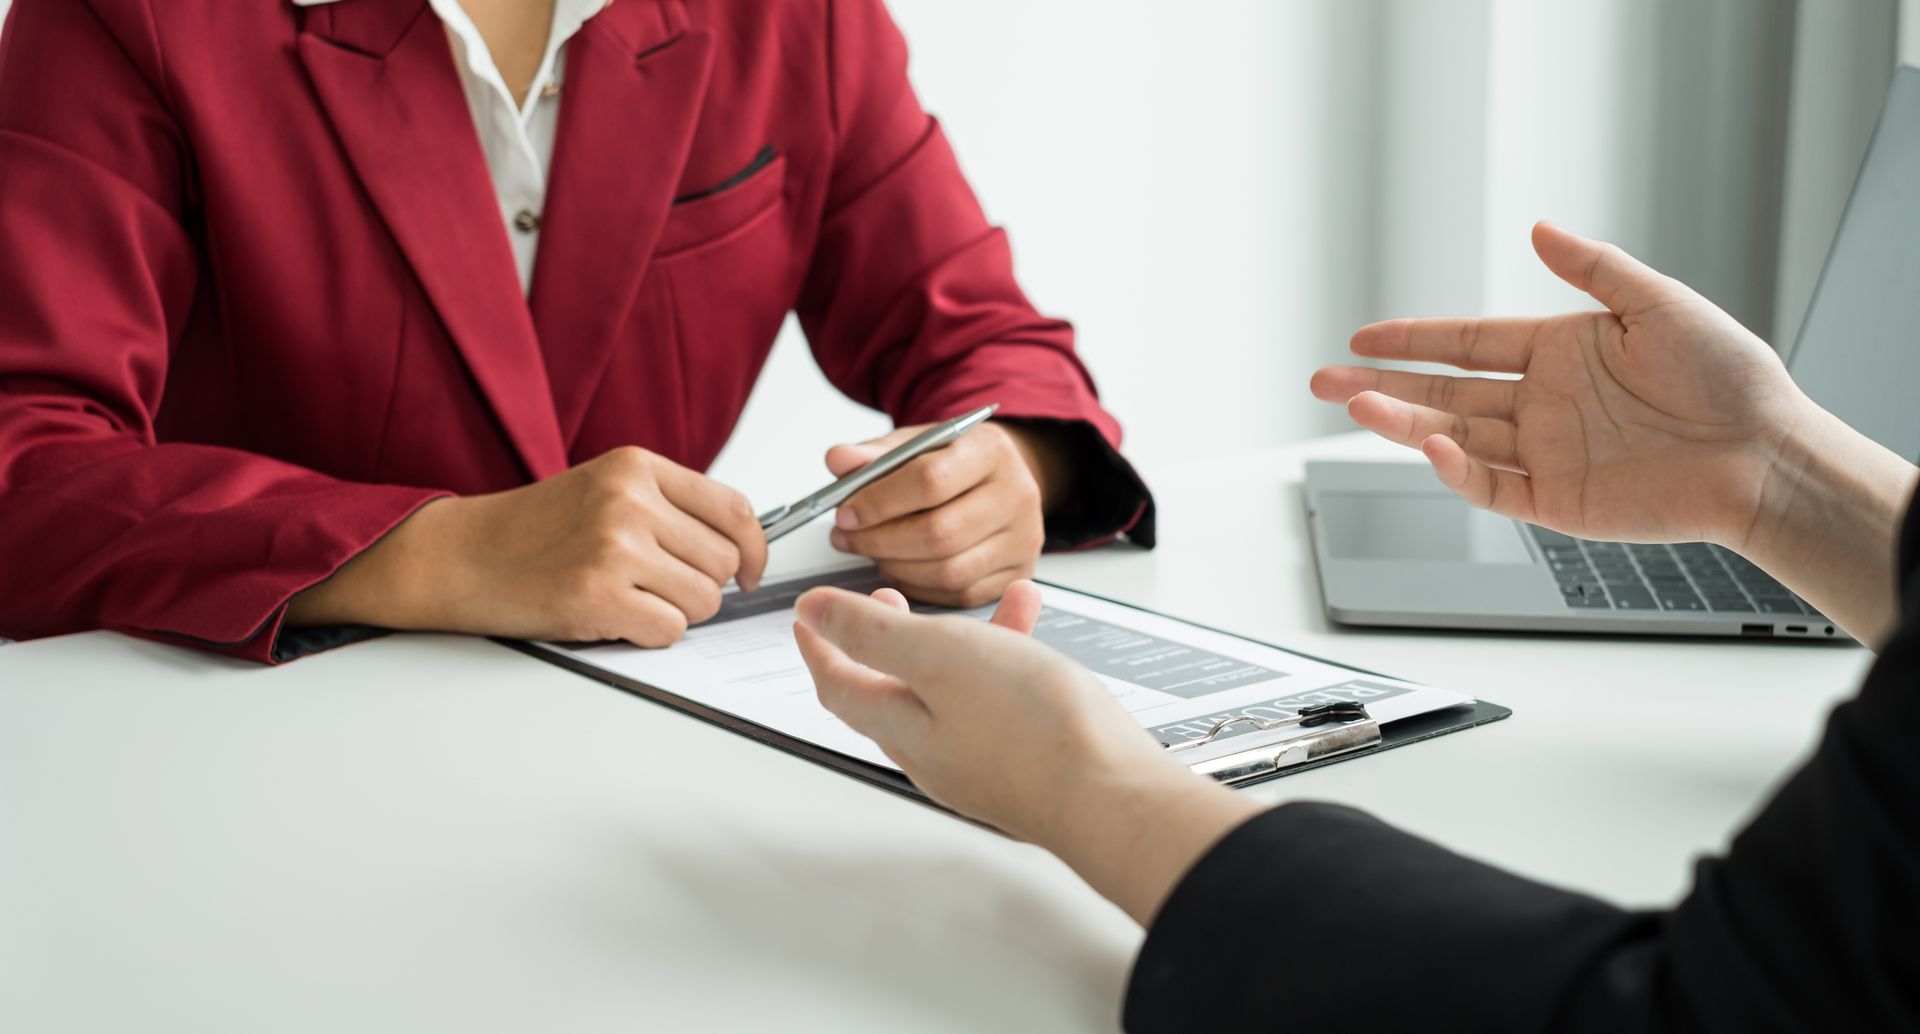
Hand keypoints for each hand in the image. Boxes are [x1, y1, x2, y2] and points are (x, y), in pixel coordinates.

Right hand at [289, 446, 766, 645]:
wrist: (460, 556)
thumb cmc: (533, 530)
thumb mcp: (605, 489)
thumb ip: (669, 506)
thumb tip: (743, 548)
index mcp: (636, 466)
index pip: (735, 509)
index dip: (753, 550)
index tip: (749, 572)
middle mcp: (630, 500)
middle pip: (723, 562)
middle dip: (700, 585)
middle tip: (654, 586)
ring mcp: (615, 547)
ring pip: (703, 601)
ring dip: (674, 612)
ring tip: (627, 597)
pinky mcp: (597, 595)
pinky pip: (669, 630)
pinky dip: (649, 634)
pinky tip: (612, 616)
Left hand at [793, 581, 1261, 923]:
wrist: (1112, 793)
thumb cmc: (1032, 730)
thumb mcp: (939, 655)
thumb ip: (872, 633)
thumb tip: (814, 614)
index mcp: (900, 727)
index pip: (838, 684)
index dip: (820, 642)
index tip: (810, 614)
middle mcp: (935, 752)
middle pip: (893, 688)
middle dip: (887, 637)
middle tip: (886, 599)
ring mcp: (981, 762)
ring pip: (956, 686)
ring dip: (965, 635)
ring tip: (996, 598)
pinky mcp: (1025, 763)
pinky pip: (1002, 700)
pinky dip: (1011, 657)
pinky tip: (1037, 632)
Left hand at [823, 420, 1052, 607]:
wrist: (998, 480)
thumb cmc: (953, 462)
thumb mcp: (916, 445)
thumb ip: (875, 453)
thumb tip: (838, 459)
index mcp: (991, 451)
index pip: (930, 480)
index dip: (879, 502)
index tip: (845, 513)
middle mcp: (1017, 495)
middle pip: (940, 533)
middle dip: (880, 540)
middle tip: (846, 538)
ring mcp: (1022, 540)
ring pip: (948, 570)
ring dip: (894, 566)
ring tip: (869, 550)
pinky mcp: (1015, 573)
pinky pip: (957, 594)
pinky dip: (917, 586)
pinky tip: (896, 567)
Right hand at [1311, 222, 1812, 548]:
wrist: (1766, 455)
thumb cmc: (1730, 377)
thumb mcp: (1660, 303)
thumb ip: (1593, 268)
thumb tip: (1538, 229)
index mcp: (1560, 351)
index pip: (1466, 343)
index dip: (1412, 340)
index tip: (1362, 338)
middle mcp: (1543, 403)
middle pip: (1443, 392)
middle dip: (1380, 386)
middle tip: (1324, 381)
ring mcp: (1546, 453)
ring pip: (1454, 438)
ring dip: (1403, 425)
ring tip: (1356, 408)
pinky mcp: (1558, 501)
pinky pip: (1493, 486)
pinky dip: (1458, 472)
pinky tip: (1434, 447)